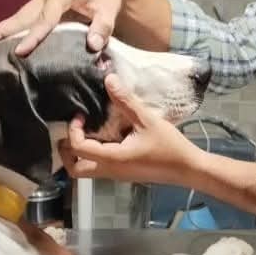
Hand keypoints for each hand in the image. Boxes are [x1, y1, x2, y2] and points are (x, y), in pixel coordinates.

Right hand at [0, 0, 130, 56]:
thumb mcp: (110, 10)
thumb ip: (103, 27)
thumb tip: (94, 46)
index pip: (46, 18)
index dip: (34, 36)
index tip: (20, 52)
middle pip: (22, 15)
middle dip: (1, 30)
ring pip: (18, 16)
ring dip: (0, 31)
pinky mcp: (40, 4)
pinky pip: (23, 18)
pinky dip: (10, 30)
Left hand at [59, 75, 201, 186]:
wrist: (188, 169)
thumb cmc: (170, 147)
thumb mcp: (148, 120)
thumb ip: (126, 101)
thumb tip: (109, 79)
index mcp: (113, 158)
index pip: (78, 148)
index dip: (73, 130)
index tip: (81, 115)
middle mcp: (110, 170)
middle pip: (75, 169)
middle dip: (66, 151)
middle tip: (73, 131)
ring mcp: (117, 175)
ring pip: (85, 171)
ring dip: (79, 154)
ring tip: (86, 133)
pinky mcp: (124, 174)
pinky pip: (99, 168)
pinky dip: (92, 155)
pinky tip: (103, 138)